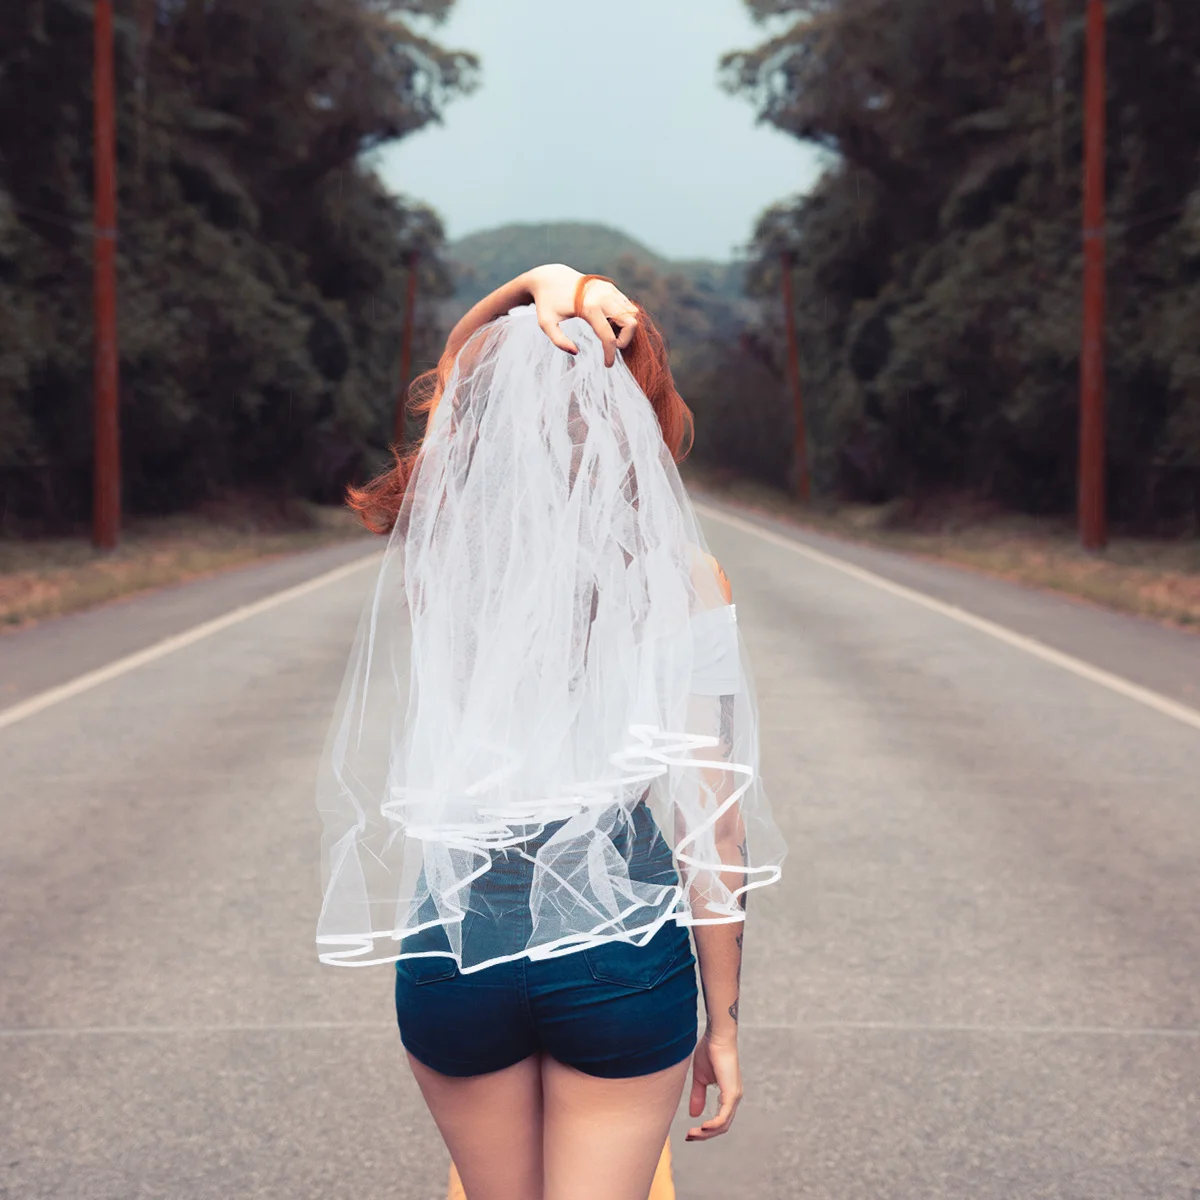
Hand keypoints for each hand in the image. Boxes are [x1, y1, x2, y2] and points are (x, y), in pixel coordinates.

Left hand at [522, 264, 638, 366]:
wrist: (550, 277)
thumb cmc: (547, 303)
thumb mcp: (546, 323)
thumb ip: (558, 341)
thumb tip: (576, 352)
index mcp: (589, 306)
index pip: (608, 336)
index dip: (610, 354)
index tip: (607, 365)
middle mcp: (604, 296)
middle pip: (630, 323)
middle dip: (625, 340)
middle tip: (610, 345)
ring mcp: (609, 289)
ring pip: (633, 314)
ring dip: (625, 328)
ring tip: (608, 332)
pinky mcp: (611, 287)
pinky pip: (627, 306)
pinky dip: (623, 318)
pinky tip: (608, 323)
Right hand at [685, 1031, 742, 1141]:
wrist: (716, 1036)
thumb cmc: (709, 1051)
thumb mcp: (700, 1078)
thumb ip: (698, 1096)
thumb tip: (694, 1115)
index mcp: (728, 1095)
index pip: (719, 1120)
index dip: (705, 1129)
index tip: (690, 1132)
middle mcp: (734, 1098)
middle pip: (721, 1127)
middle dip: (704, 1135)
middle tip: (689, 1137)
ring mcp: (735, 1096)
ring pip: (723, 1125)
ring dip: (707, 1133)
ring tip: (693, 1134)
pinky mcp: (732, 1093)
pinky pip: (724, 1117)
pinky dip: (713, 1125)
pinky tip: (703, 1127)